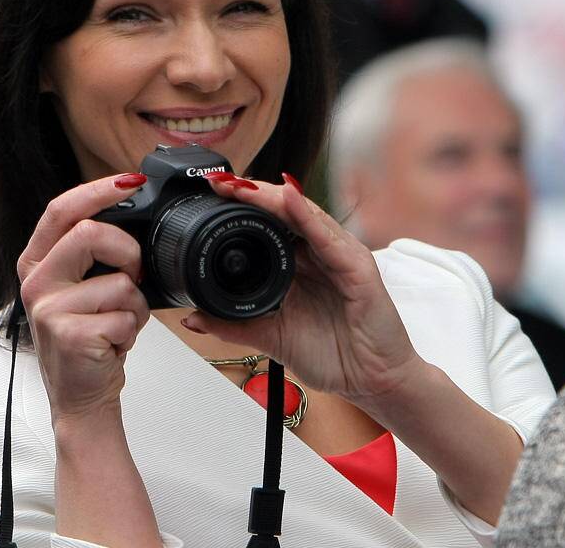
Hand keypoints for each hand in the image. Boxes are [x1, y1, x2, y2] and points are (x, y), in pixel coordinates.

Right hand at [17, 174, 151, 423]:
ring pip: (118, 281)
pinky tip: (115, 343)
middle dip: (128, 252)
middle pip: (90, 234)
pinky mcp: (70, 334)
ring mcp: (49, 308)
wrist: (80, 397)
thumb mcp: (79, 287)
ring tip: (119, 322)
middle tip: (133, 275)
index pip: (61, 210)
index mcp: (37, 262)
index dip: (97, 190)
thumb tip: (129, 214)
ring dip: (135, 305)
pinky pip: (125, 315)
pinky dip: (133, 330)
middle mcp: (36, 282)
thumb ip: (91, 253)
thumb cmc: (88, 337)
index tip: (129, 181)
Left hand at [183, 175, 425, 405]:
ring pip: (304, 215)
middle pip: (284, 210)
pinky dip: (307, 217)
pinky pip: (329, 238)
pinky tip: (289, 200)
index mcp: (299, 263)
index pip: (268, 222)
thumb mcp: (269, 337)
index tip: (210, 194)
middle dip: (251, 193)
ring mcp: (340, 256)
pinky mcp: (359, 269)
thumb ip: (232, 326)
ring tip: (243, 186)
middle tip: (220, 182)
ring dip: (272, 197)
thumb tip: (193, 319)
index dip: (241, 206)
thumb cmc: (333, 355)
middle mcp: (319, 253)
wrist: (371, 383)